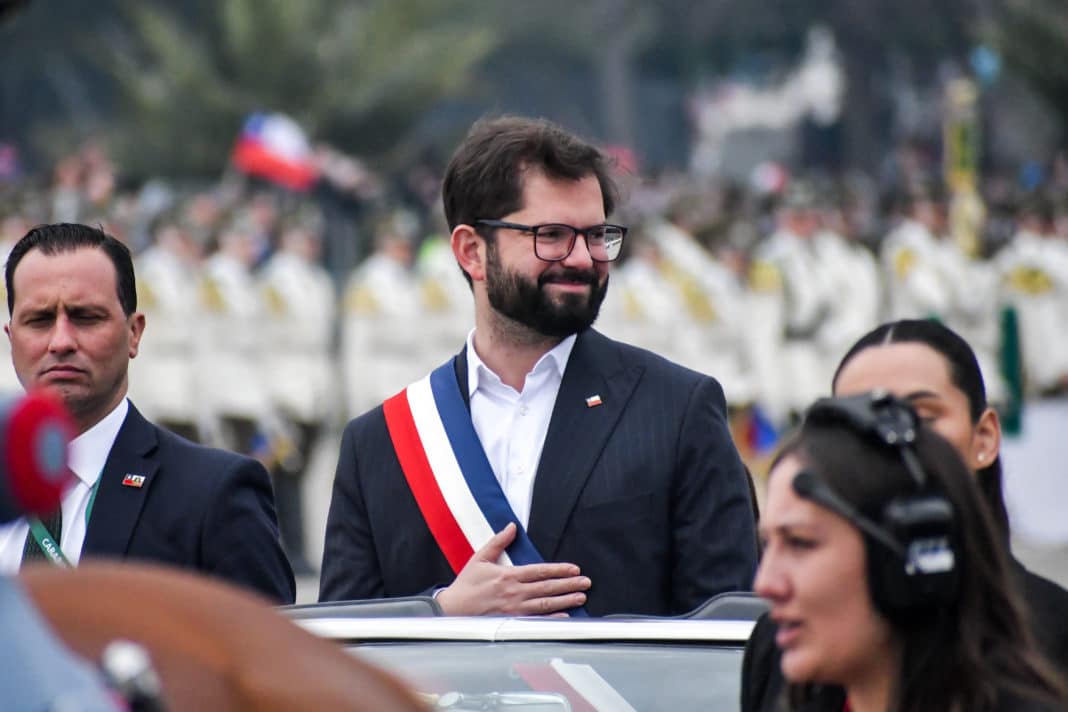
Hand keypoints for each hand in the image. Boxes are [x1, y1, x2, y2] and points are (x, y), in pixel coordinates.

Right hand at [436, 523, 590, 615]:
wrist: (452, 610)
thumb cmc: (466, 585)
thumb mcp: (480, 558)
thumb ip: (498, 541)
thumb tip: (512, 526)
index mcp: (508, 575)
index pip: (540, 571)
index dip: (559, 569)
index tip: (574, 569)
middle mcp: (514, 593)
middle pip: (547, 588)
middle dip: (569, 584)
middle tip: (586, 583)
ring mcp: (514, 609)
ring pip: (545, 605)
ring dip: (565, 601)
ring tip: (581, 598)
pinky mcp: (511, 622)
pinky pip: (536, 621)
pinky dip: (551, 620)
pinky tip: (565, 617)